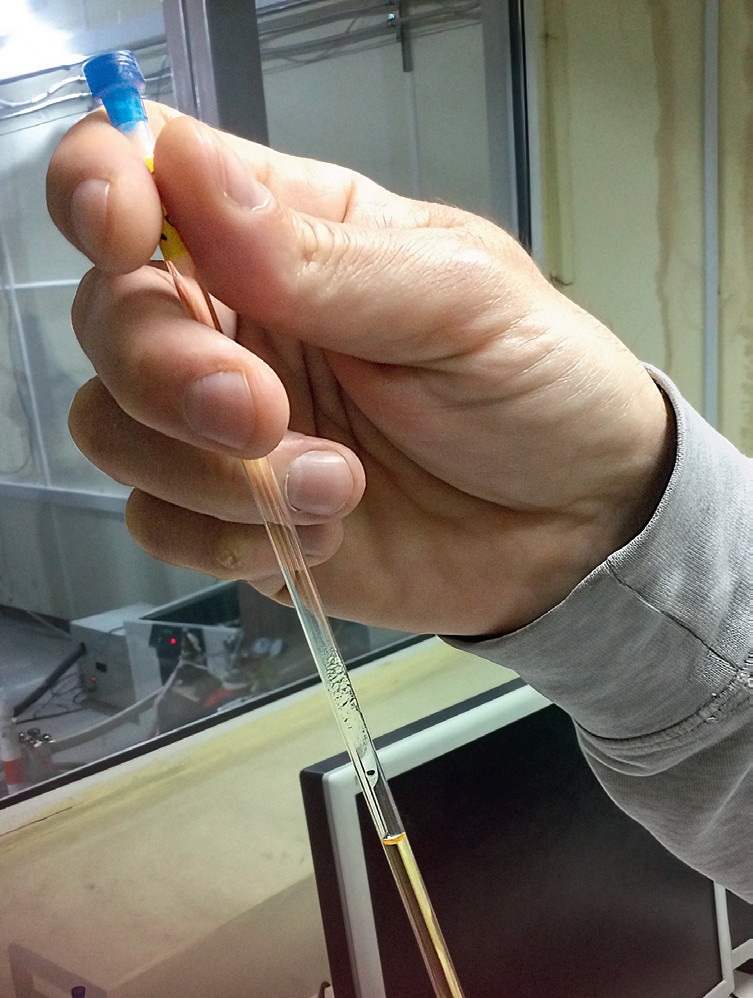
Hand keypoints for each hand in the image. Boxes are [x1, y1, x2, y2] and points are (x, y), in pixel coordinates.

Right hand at [46, 107, 673, 635]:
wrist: (571, 528)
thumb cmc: (539, 388)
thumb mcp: (461, 301)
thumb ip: (324, 255)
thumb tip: (186, 167)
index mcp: (284, 235)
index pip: (141, 172)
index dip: (100, 184)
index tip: (122, 228)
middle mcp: (236, 322)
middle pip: (108, 316)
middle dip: (165, 370)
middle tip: (266, 412)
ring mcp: (224, 429)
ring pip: (114, 429)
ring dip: (211, 471)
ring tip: (340, 486)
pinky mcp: (231, 518)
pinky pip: (159, 525)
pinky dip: (227, 538)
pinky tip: (324, 535)